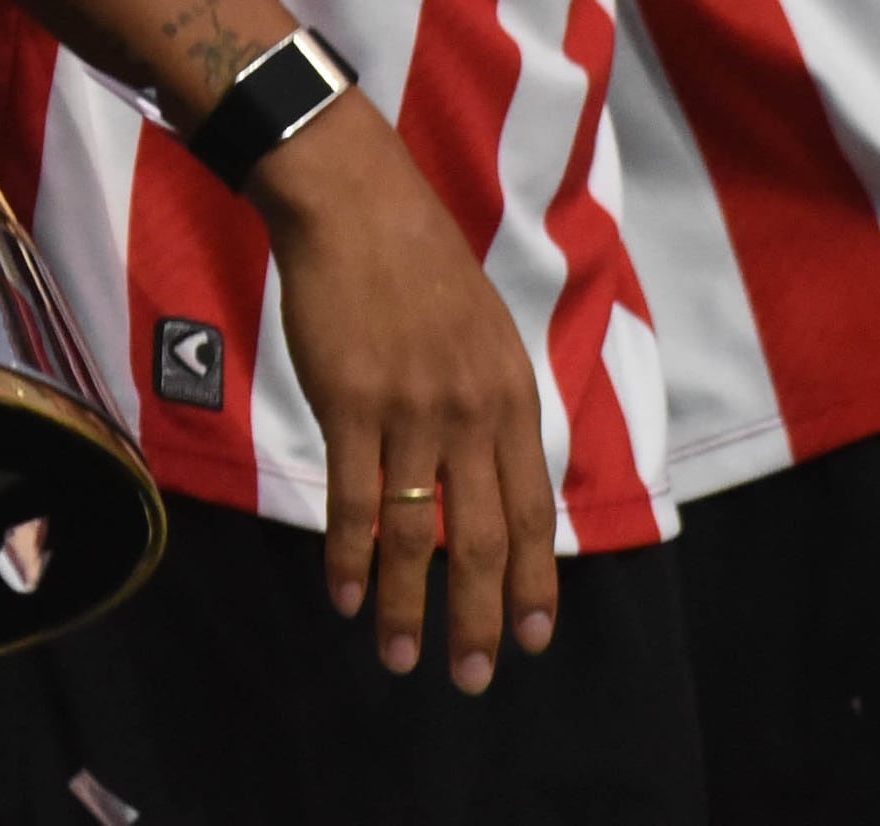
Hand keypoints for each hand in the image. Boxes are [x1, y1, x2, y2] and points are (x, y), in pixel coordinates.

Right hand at [249, 98, 559, 689]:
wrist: (353, 201)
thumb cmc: (415, 263)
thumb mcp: (483, 333)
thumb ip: (490, 405)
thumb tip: (491, 478)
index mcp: (511, 396)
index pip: (532, 511)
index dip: (531, 582)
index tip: (530, 639)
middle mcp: (472, 412)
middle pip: (482, 537)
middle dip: (479, 617)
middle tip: (471, 677)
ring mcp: (412, 410)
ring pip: (418, 531)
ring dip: (410, 604)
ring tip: (404, 659)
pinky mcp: (351, 402)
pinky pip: (356, 498)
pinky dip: (352, 556)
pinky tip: (348, 597)